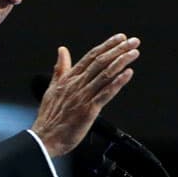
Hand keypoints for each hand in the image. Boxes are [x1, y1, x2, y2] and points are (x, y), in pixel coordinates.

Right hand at [31, 33, 139, 157]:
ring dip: (121, 62)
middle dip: (118, 50)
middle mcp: (76, 85)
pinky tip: (127, 74)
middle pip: (100, 62)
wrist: (44, 138)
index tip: (119, 38)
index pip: (90, 57)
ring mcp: (82, 97)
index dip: (106, 46)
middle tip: (132, 42)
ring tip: (133, 53)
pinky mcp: (88, 110)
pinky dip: (117, 83)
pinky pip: (105, 93)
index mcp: (68, 79)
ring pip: (104, 75)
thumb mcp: (52, 88)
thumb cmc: (49, 118)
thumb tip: (61, 51)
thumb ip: (60, 69)